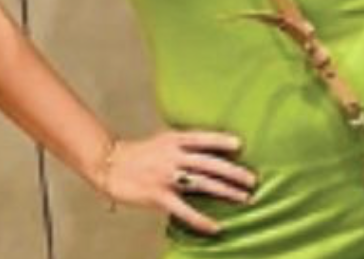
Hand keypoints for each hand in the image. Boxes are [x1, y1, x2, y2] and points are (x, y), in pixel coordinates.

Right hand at [96, 128, 257, 235]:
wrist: (110, 164)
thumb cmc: (139, 153)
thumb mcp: (163, 140)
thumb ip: (183, 144)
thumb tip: (207, 150)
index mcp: (174, 139)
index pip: (202, 138)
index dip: (221, 140)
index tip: (241, 145)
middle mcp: (173, 155)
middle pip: (208, 163)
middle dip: (233, 171)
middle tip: (253, 179)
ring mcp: (166, 176)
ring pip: (202, 184)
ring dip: (225, 192)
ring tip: (244, 198)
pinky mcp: (158, 196)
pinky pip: (184, 209)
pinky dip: (201, 219)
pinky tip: (216, 226)